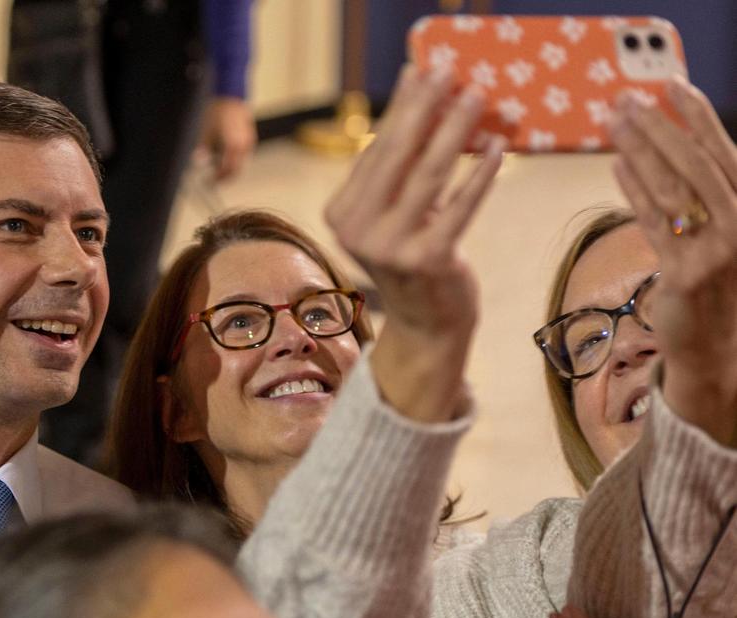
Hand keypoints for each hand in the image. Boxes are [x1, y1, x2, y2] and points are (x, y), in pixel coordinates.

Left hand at [195, 97, 256, 180]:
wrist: (230, 98)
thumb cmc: (216, 114)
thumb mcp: (205, 133)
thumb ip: (203, 150)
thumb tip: (197, 162)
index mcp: (232, 146)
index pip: (227, 170)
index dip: (217, 178)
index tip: (208, 181)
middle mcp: (243, 146)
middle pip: (236, 170)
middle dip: (224, 176)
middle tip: (213, 179)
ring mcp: (249, 142)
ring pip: (240, 163)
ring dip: (229, 167)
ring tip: (215, 165)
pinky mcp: (250, 138)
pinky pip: (242, 154)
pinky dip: (234, 158)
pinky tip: (223, 154)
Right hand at [324, 64, 504, 421]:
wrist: (425, 326)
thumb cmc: (414, 260)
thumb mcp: (393, 216)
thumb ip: (398, 174)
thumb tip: (425, 108)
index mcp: (340, 213)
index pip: (375, 149)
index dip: (400, 107)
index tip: (421, 72)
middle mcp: (356, 230)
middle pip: (396, 155)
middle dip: (424, 107)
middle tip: (448, 72)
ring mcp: (389, 248)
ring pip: (428, 175)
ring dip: (455, 131)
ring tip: (477, 99)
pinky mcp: (428, 260)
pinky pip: (459, 206)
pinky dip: (479, 175)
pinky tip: (496, 149)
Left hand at [608, 77, 736, 446]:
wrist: (717, 348)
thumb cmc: (714, 286)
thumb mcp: (715, 235)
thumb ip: (697, 196)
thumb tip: (663, 149)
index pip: (723, 152)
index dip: (698, 116)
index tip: (671, 84)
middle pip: (695, 164)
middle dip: (660, 127)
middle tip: (626, 100)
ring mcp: (715, 250)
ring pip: (671, 189)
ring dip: (639, 151)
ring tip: (614, 123)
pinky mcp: (685, 274)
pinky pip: (655, 224)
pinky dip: (634, 191)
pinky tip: (615, 166)